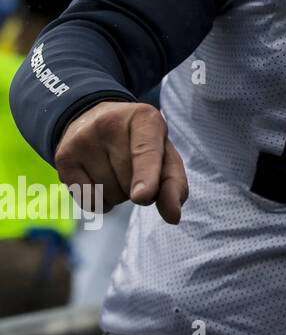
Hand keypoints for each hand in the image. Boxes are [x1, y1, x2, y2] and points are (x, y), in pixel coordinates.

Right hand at [53, 101, 188, 223]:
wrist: (95, 119)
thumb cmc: (141, 143)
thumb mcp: (164, 154)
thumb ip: (174, 183)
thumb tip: (173, 217)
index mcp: (144, 118)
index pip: (146, 152)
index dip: (146, 176)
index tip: (142, 196)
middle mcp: (109, 123)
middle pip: (129, 182)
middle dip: (138, 187)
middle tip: (133, 166)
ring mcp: (82, 139)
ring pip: (109, 194)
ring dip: (119, 194)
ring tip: (114, 168)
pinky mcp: (63, 158)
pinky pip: (88, 201)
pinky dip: (100, 202)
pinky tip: (99, 179)